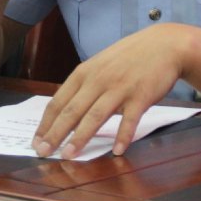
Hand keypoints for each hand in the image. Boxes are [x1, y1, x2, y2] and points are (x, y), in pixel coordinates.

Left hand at [32, 24, 185, 158]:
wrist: (164, 45)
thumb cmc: (130, 56)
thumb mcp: (101, 64)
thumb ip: (85, 84)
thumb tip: (65, 109)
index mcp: (85, 72)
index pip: (59, 101)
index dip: (46, 123)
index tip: (37, 141)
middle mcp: (99, 80)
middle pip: (72, 111)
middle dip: (55, 134)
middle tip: (43, 152)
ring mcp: (120, 88)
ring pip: (95, 116)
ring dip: (80, 138)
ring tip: (69, 156)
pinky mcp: (140, 96)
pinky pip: (129, 119)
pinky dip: (123, 136)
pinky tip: (117, 151)